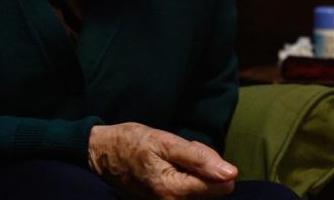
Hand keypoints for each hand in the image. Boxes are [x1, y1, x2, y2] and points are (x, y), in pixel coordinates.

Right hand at [87, 122, 237, 197]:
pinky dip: (185, 176)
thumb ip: (199, 158)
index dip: (213, 164)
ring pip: (201, 190)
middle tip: (179, 152)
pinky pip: (189, 191)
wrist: (102, 154)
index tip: (193, 150)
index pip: (219, 186)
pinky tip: (170, 165)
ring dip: (194, 171)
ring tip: (172, 157)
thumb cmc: (132, 143)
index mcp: (174, 191)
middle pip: (212, 189)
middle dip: (203, 167)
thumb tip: (231, 173)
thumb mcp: (165, 141)